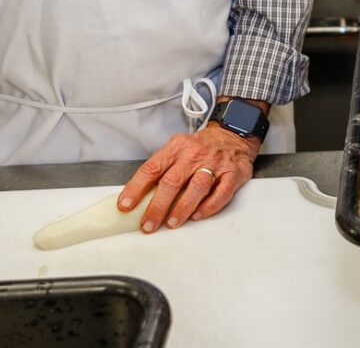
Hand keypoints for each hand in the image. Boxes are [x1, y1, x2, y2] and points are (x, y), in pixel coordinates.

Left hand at [119, 121, 259, 232]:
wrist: (232, 134)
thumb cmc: (200, 147)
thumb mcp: (178, 149)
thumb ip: (162, 169)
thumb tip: (139, 197)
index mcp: (176, 147)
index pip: (152, 168)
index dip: (136, 188)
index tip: (126, 205)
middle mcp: (194, 154)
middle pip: (172, 181)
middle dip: (157, 206)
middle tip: (148, 224)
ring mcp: (215, 163)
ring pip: (197, 188)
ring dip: (182, 208)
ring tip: (171, 223)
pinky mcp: (233, 173)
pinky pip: (221, 193)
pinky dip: (208, 207)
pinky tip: (197, 215)